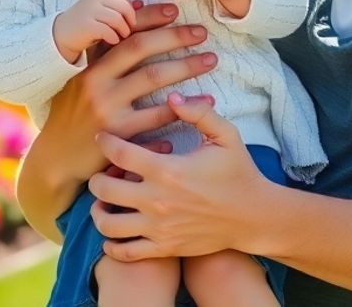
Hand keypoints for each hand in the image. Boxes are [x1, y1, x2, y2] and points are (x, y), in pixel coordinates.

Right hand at [16, 5, 220, 238]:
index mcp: (89, 66)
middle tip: (203, 33)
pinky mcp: (119, 135)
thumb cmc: (72, 115)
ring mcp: (107, 108)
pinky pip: (157, 117)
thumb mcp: (79, 81)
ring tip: (210, 60)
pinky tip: (205, 103)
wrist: (56, 160)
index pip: (123, 33)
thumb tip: (130, 18)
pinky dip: (183, 108)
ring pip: (154, 79)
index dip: (151, 18)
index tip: (176, 10)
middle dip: (175, 37)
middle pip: (142, 49)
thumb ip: (102, 55)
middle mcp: (96, 82)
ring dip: (187, 67)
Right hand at [53, 0, 137, 62]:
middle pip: (123, 5)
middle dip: (130, 20)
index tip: (128, 21)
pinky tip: (112, 41)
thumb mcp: (102, 14)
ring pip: (117, 18)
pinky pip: (107, 30)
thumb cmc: (85, 26)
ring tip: (120, 37)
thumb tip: (141, 4)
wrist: (59, 37)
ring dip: (123, 30)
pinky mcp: (85, 25)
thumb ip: (119, 9)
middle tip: (127, 31)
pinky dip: (113, 37)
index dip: (129, 8)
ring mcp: (89, 11)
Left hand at [88, 93, 270, 260]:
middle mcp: (158, 201)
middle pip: (103, 189)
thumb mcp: (226, 135)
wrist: (255, 217)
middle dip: (96, 176)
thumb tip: (172, 98)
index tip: (103, 137)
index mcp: (168, 170)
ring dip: (98, 211)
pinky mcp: (164, 249)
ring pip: (106, 225)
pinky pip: (123, 253)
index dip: (105, 141)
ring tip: (103, 202)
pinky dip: (111, 244)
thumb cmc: (239, 172)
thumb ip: (199, 112)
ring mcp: (159, 229)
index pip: (119, 152)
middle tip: (104, 171)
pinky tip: (115, 232)